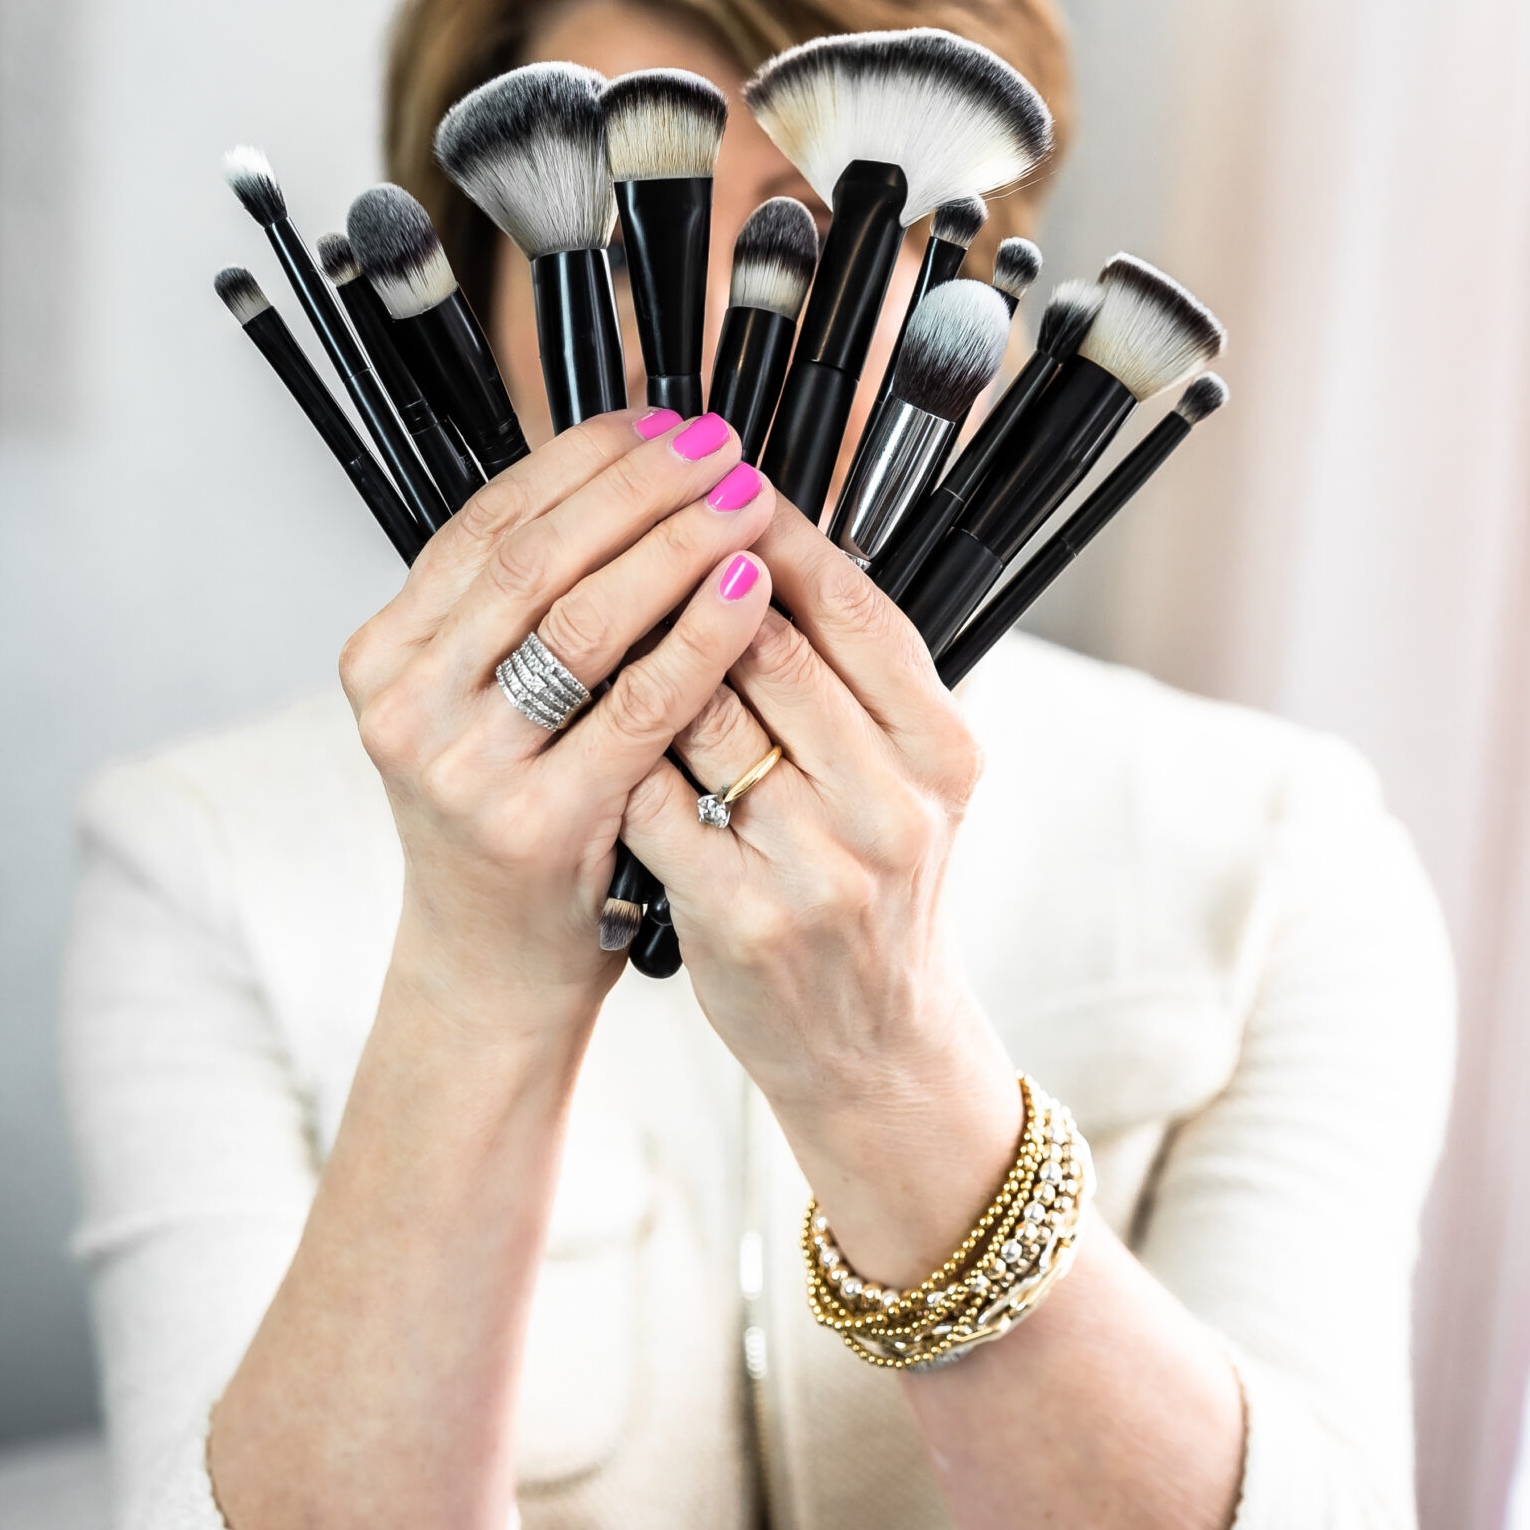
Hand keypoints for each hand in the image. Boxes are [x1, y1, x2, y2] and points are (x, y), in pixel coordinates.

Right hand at [339, 408, 774, 1039]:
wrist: (491, 969)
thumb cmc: (510, 818)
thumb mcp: (481, 703)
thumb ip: (525, 607)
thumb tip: (635, 468)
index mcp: (385, 654)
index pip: (489, 520)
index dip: (583, 459)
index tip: (662, 421)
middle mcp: (407, 704)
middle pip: (535, 556)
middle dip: (639, 487)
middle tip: (719, 447)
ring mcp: (460, 767)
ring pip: (582, 619)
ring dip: (676, 544)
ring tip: (746, 501)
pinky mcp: (532, 822)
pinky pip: (637, 706)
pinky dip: (701, 637)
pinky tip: (750, 593)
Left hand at [620, 502, 1023, 1286]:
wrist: (873, 1048)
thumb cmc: (869, 887)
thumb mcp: (900, 777)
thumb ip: (852, 672)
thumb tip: (760, 535)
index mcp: (941, 749)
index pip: (850, 602)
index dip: (767, 531)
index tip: (706, 481)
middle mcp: (894, 806)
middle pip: (772, 646)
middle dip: (690, 580)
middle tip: (629, 531)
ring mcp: (821, 868)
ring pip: (704, 716)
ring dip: (641, 660)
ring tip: (596, 619)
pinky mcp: (744, 922)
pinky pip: (654, 803)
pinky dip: (617, 757)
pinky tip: (588, 729)